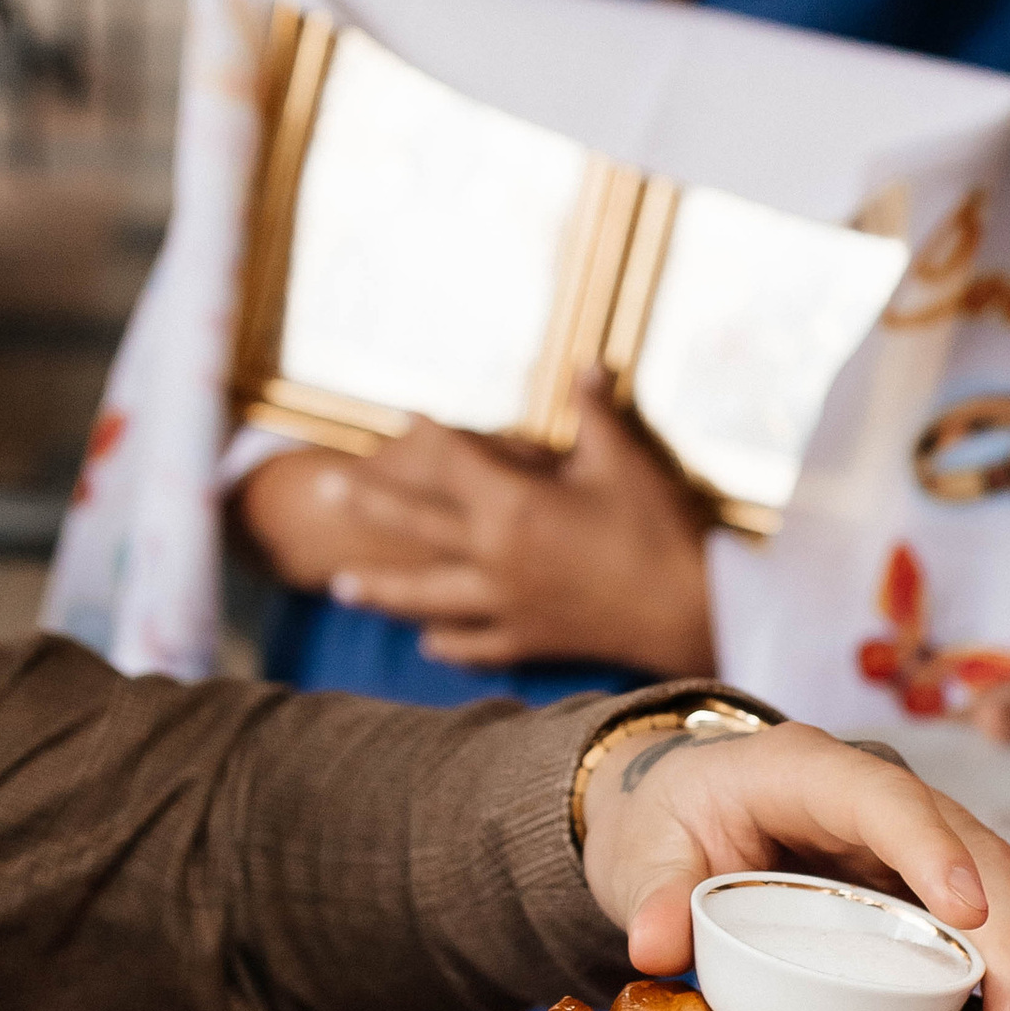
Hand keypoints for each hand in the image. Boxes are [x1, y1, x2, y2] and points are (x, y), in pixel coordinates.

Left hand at [234, 383, 715, 674]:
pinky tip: (427, 642)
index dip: (428, 435)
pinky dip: (448, 643)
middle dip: (366, 504)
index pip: (456, 460)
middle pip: (415, 525)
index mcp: (513, 505)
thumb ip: (593, 413)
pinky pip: (474, 644)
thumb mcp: (623, 461)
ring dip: (381, 591)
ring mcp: (505, 603)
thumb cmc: (656, 529)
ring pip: (426, 596)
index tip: (403, 416)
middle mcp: (494, 555)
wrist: (687, 611)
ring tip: (339, 588)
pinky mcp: (529, 639)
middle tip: (322, 489)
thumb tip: (586, 366)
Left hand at [579, 723, 1009, 1010]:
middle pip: (972, 847)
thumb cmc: (670, 819)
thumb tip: (655, 947)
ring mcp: (915, 837)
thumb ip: (649, 892)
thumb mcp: (643, 849)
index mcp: (808, 770)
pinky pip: (996, 917)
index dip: (931, 848)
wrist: (681, 809)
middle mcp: (880, 795)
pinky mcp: (928, 883)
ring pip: (1003, 883)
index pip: (886, 797)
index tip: (968, 911)